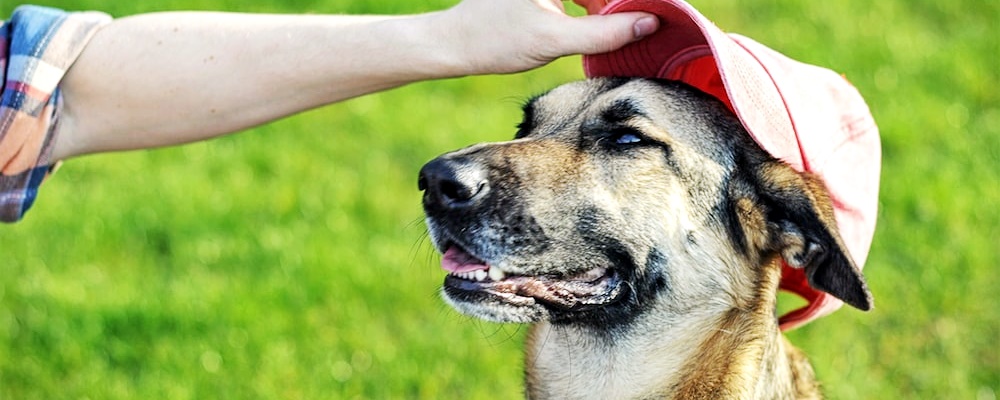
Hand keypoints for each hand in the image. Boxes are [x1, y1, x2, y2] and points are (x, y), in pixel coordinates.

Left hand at [435, 0, 657, 74]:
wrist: (456, 44)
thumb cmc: (496, 39)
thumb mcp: (555, 39)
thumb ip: (605, 32)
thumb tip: (649, 24)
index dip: (640, 1)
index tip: (663, 12)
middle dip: (628, 5)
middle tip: (654, 22)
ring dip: (613, 6)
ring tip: (640, 25)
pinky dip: (597, 7)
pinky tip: (612, 25)